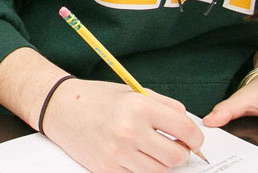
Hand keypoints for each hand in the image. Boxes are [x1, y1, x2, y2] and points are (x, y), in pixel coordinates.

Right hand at [42, 79, 205, 172]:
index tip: (194, 139)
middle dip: (181, 152)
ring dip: (162, 162)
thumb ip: (165, 106)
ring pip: (159, 170)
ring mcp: (118, 154)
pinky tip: (135, 154)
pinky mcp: (107, 169)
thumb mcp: (134, 92)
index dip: (196, 138)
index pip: (185, 130)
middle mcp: (130, 131)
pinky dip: (142, 168)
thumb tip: (189, 126)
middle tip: (175, 146)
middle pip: (176, 156)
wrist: (61, 108)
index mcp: (140, 107)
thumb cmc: (98, 98)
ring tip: (153, 149)